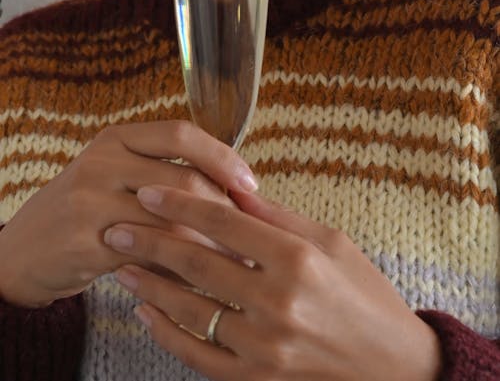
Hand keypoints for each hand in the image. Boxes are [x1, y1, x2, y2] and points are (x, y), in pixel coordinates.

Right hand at [0, 121, 256, 307]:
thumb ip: (166, 174)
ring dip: (209, 244)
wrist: (24, 250)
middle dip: (224, 210)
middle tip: (250, 232)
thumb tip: (236, 193)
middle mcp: (102, 162)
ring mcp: (90, 202)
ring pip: (170, 222)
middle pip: (183, 180)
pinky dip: (178, 268)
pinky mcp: (85, 243)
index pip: (181, 134)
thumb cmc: (85, 210)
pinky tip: (195, 278)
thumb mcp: (117, 175)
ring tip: (234, 258)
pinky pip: (148, 255)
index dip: (222, 157)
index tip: (250, 183)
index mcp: (116, 138)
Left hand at [105, 187, 442, 380]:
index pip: (222, 221)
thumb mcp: (331, 243)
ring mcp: (265, 348)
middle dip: (150, 240)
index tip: (149, 190)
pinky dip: (166, 332)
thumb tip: (230, 187)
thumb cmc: (365, 296)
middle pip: (197, 262)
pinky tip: (146, 311)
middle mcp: (278, 303)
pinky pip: (198, 355)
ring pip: (190, 309)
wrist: (394, 370)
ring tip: (121, 264)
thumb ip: (277, 218)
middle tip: (115, 225)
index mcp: (297, 258)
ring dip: (149, 284)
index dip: (180, 203)